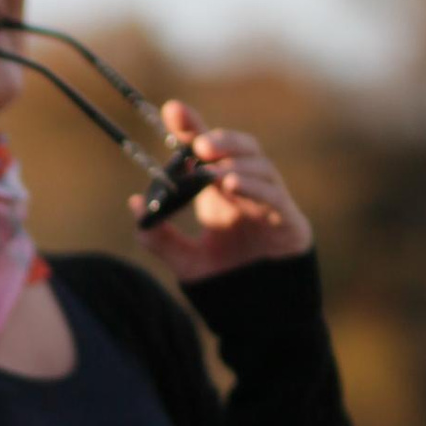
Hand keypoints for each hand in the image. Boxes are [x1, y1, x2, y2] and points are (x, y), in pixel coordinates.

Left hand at [138, 100, 313, 276]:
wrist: (259, 315)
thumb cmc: (225, 282)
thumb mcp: (185, 261)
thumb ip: (160, 238)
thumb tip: (136, 206)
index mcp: (220, 191)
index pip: (208, 150)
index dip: (193, 127)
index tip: (172, 110)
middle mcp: (247, 189)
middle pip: (241, 148)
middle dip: (221, 139)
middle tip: (199, 143)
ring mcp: (270, 202)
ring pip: (260, 166)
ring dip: (237, 163)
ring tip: (213, 171)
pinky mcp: (289, 220)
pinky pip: (274, 196)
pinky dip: (255, 187)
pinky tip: (232, 185)